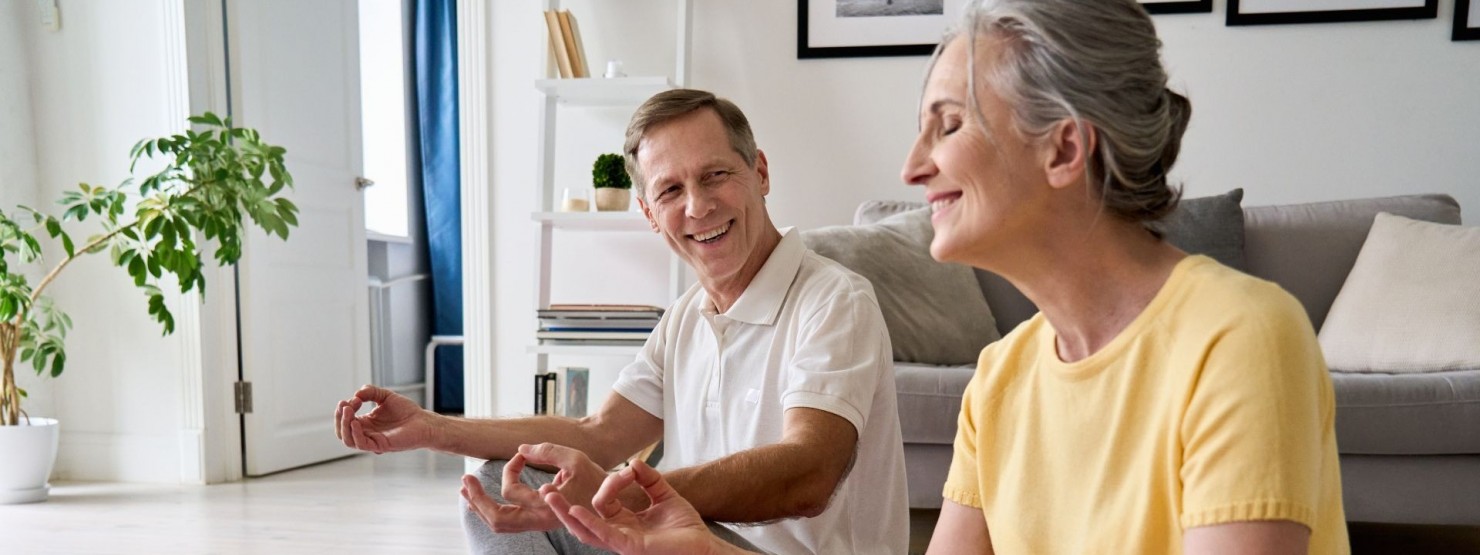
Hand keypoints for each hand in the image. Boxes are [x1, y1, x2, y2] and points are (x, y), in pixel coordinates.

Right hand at [334, 385, 434, 453]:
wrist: (424, 421)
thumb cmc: (406, 411)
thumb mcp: (385, 396)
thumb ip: (371, 392)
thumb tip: (356, 394)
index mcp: (366, 423)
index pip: (345, 420)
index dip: (345, 408)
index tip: (356, 398)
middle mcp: (366, 433)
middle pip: (342, 431)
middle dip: (339, 417)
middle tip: (343, 405)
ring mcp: (372, 440)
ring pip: (348, 439)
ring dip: (344, 425)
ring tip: (348, 411)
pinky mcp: (380, 446)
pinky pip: (361, 444)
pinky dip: (355, 433)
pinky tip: (355, 421)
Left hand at [460, 443, 610, 533]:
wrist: (613, 502)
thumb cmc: (596, 479)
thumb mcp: (574, 457)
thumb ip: (546, 451)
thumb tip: (520, 449)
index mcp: (547, 506)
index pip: (511, 491)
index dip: (510, 469)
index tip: (520, 456)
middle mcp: (540, 520)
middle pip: (497, 519)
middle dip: (477, 500)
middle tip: (465, 481)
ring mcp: (538, 523)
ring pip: (500, 524)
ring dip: (480, 507)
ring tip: (467, 490)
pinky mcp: (538, 521)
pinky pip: (508, 522)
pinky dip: (491, 510)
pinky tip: (482, 497)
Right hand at [545, 460, 744, 554]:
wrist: (703, 544)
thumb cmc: (685, 525)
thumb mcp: (664, 494)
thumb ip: (648, 479)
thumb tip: (633, 462)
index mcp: (623, 521)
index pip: (601, 501)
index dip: (609, 483)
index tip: (630, 469)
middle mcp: (617, 532)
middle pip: (582, 519)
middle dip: (561, 506)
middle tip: (543, 489)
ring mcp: (621, 541)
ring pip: (584, 530)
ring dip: (565, 514)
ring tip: (549, 497)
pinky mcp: (629, 546)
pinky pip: (603, 534)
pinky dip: (588, 522)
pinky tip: (575, 510)